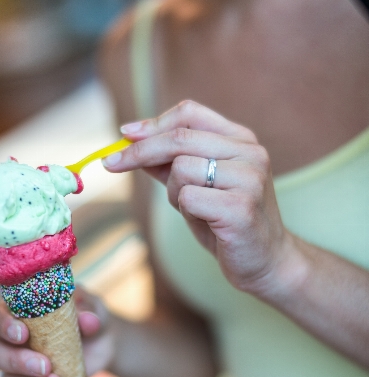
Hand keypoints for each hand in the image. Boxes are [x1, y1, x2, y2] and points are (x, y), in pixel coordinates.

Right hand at [0, 287, 113, 376]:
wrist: (102, 343)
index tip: (22, 335)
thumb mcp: (92, 309)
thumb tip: (88, 321)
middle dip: (14, 361)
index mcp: (18, 314)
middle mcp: (11, 342)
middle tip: (43, 365)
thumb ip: (89, 311)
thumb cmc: (88, 316)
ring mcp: (20, 370)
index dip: (3, 325)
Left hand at [104, 100, 292, 296]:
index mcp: (241, 140)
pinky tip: (207, 224)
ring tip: (195, 210)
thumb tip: (131, 140)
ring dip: (174, 193)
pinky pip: (188, 198)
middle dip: (139, 151)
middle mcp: (250, 153)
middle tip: (110, 164)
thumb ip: (170, 163)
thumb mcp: (197, 186)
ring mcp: (249, 179)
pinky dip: (186, 212)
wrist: (266, 263)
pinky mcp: (241, 207)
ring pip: (181, 169)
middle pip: (179, 137)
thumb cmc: (227, 223)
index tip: (124, 134)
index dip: (153, 122)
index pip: (190, 113)